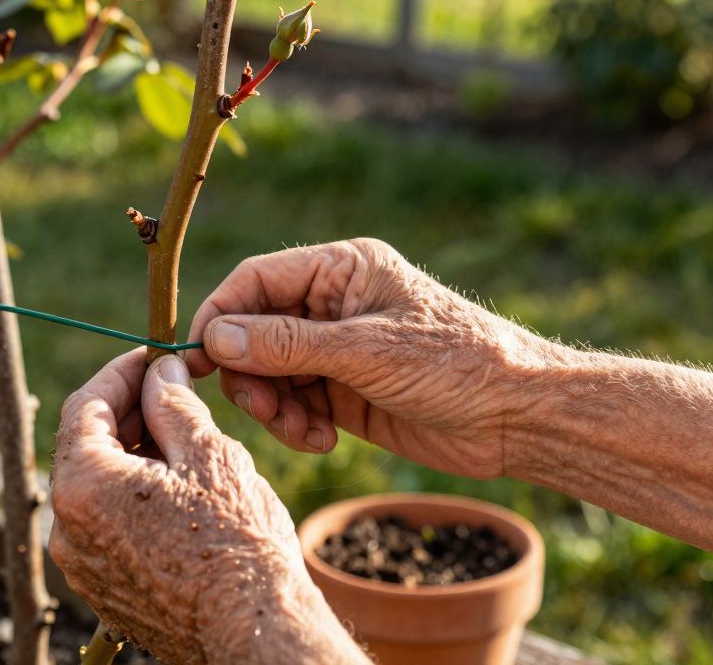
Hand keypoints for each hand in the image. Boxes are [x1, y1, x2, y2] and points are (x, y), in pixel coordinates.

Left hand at [50, 350, 362, 664]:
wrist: (256, 632)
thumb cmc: (237, 543)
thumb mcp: (210, 455)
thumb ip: (173, 406)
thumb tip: (160, 374)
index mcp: (83, 485)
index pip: (85, 405)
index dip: (120, 374)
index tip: (152, 359)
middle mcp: (67, 529)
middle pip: (85, 448)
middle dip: (127, 415)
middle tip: (172, 394)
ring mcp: (82, 566)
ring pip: (97, 490)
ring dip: (131, 458)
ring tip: (183, 444)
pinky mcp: (103, 592)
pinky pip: (107, 529)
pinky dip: (133, 501)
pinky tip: (178, 494)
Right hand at [185, 239, 561, 478]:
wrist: (516, 417)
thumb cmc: (455, 364)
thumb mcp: (366, 351)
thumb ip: (287, 344)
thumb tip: (215, 337)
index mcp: (341, 270)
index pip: (256, 280)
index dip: (221, 315)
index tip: (196, 357)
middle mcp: (332, 306)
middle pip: (254, 330)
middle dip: (248, 371)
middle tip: (259, 406)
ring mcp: (336, 350)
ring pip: (269, 373)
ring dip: (273, 405)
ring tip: (302, 430)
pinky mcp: (343, 392)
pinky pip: (294, 404)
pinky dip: (296, 425)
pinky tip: (322, 441)